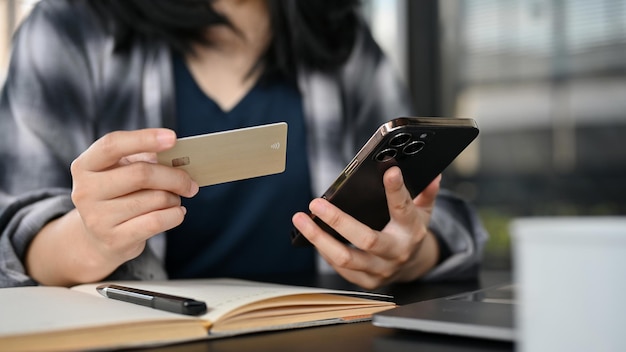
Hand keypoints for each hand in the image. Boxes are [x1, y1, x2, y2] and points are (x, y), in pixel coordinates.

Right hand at [69, 129, 198, 271]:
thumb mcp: (122, 172)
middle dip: (174, 176)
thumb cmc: (118, 196)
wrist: (100, 239)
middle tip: (190, 182)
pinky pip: (157, 221)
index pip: (112, 145)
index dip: (144, 138)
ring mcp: (97, 218)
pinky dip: (175, 215)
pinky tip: (177, 213)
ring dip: (174, 198)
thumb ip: (144, 160)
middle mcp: (85, 191)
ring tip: (174, 200)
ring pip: (155, 199)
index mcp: (85, 165)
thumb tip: (178, 159)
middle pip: (141, 174)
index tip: (173, 138)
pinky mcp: (114, 240)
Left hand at [292, 166, 440, 289]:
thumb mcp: (423, 211)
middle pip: (366, 239)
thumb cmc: (410, 231)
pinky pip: (340, 267)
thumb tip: (433, 174)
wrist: (412, 266)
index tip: (390, 172)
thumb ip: (426, 193)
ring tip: (300, 219)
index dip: (397, 190)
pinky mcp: (366, 281)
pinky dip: (324, 250)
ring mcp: (380, 270)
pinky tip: (312, 234)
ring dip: (319, 238)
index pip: (404, 209)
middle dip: (338, 220)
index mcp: (412, 230)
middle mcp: (396, 252)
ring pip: (345, 258)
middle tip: (316, 203)